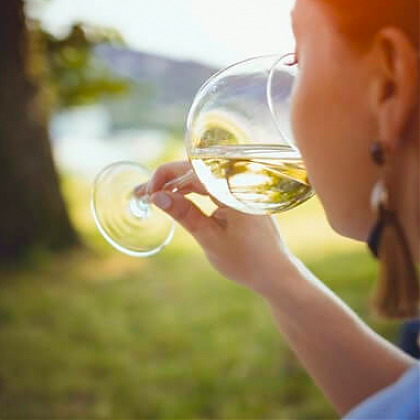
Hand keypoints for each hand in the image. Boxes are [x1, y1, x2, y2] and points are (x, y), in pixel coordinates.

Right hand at [136, 161, 292, 296]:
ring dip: (176, 186)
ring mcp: (239, 189)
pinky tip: (175, 198)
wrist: (275, 274)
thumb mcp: (210, 239)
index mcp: (235, 189)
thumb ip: (185, 215)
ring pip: (201, 178)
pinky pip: (210, 187)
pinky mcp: (238, 197)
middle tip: (141, 194)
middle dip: (167, 180)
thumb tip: (157, 196)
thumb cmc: (247, 261)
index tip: (148, 191)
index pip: (194, 169)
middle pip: (196, 170)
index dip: (166, 175)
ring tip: (152, 196)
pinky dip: (191, 192)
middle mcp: (239, 182)